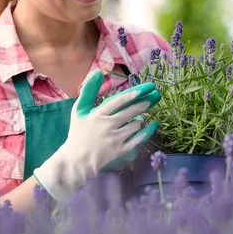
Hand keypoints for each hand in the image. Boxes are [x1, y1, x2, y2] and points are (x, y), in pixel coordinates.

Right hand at [33, 70, 159, 200]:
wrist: (77, 162)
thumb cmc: (78, 134)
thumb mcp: (79, 110)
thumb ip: (88, 91)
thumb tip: (97, 72)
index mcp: (97, 114)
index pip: (119, 100)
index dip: (135, 93)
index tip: (147, 88)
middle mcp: (107, 126)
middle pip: (131, 111)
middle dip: (145, 102)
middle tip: (155, 95)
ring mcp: (116, 140)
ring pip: (136, 124)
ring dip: (141, 118)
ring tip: (144, 114)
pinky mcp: (122, 152)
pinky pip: (139, 139)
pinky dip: (148, 131)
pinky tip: (153, 124)